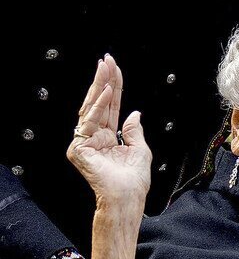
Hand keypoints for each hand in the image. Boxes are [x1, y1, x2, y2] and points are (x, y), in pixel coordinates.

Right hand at [67, 56, 151, 212]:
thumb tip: (133, 113)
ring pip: (92, 108)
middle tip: (107, 60)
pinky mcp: (78, 148)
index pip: (111, 108)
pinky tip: (106, 92)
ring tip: (106, 68)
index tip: (115, 68)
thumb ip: (135, 131)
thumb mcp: (141, 151)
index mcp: (109, 138)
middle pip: (100, 104)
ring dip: (100, 86)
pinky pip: (89, 121)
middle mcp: (96, 137)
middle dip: (103, 80)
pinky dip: (99, 106)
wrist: (127, 199)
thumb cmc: (134, 182)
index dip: (114, 88)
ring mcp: (85, 142)